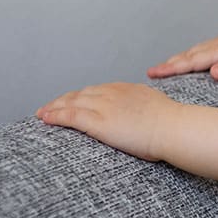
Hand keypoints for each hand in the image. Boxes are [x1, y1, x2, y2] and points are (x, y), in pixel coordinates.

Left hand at [36, 82, 178, 161]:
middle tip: (51, 107)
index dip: (82, 96)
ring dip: (55, 107)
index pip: (97, 90)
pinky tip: (45, 118)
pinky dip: (56, 116)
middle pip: (81, 94)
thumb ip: (145, 109)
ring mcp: (104, 106)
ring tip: (43, 113)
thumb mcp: (158, 109)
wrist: (174, 128)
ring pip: (71, 103)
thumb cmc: (172, 125)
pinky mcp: (98, 121)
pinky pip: (70, 116)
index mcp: (127, 90)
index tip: (73, 101)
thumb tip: (145, 117)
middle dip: (64, 100)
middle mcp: (113, 93)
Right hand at [146, 23, 217, 80]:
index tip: (153, 74)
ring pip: (196, 55)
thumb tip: (213, 72)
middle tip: (151, 74)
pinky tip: (192, 64)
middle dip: (169, 65)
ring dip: (180, 61)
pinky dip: (193, 60)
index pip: (190, 61)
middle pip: (188, 56)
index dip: (171, 68)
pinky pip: (205, 55)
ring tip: (165, 69)